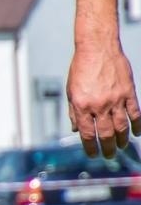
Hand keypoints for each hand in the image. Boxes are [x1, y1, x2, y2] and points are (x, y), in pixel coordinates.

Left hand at [67, 41, 140, 157]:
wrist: (97, 48)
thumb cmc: (81, 69)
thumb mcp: (71, 91)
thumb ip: (73, 112)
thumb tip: (76, 130)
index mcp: (81, 106)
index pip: (87, 134)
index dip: (90, 147)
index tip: (93, 155)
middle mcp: (98, 105)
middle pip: (106, 134)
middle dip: (108, 148)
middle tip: (109, 155)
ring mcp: (115, 99)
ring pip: (122, 126)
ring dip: (122, 140)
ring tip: (122, 147)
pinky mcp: (128, 92)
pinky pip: (135, 113)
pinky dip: (137, 125)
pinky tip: (137, 133)